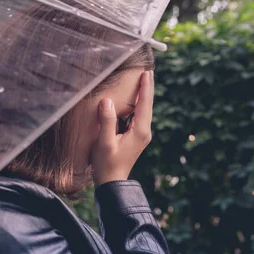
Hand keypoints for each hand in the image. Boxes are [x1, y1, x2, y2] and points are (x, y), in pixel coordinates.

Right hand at [91, 70, 153, 185]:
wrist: (112, 182)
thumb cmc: (106, 164)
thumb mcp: (104, 142)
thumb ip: (107, 121)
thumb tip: (108, 101)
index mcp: (140, 131)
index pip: (144, 104)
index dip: (145, 87)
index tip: (147, 72)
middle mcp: (144, 131)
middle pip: (148, 105)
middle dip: (147, 88)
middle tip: (148, 71)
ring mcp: (141, 134)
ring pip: (144, 110)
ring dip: (143, 95)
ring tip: (143, 80)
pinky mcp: (136, 137)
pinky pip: (139, 116)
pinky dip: (138, 104)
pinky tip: (134, 99)